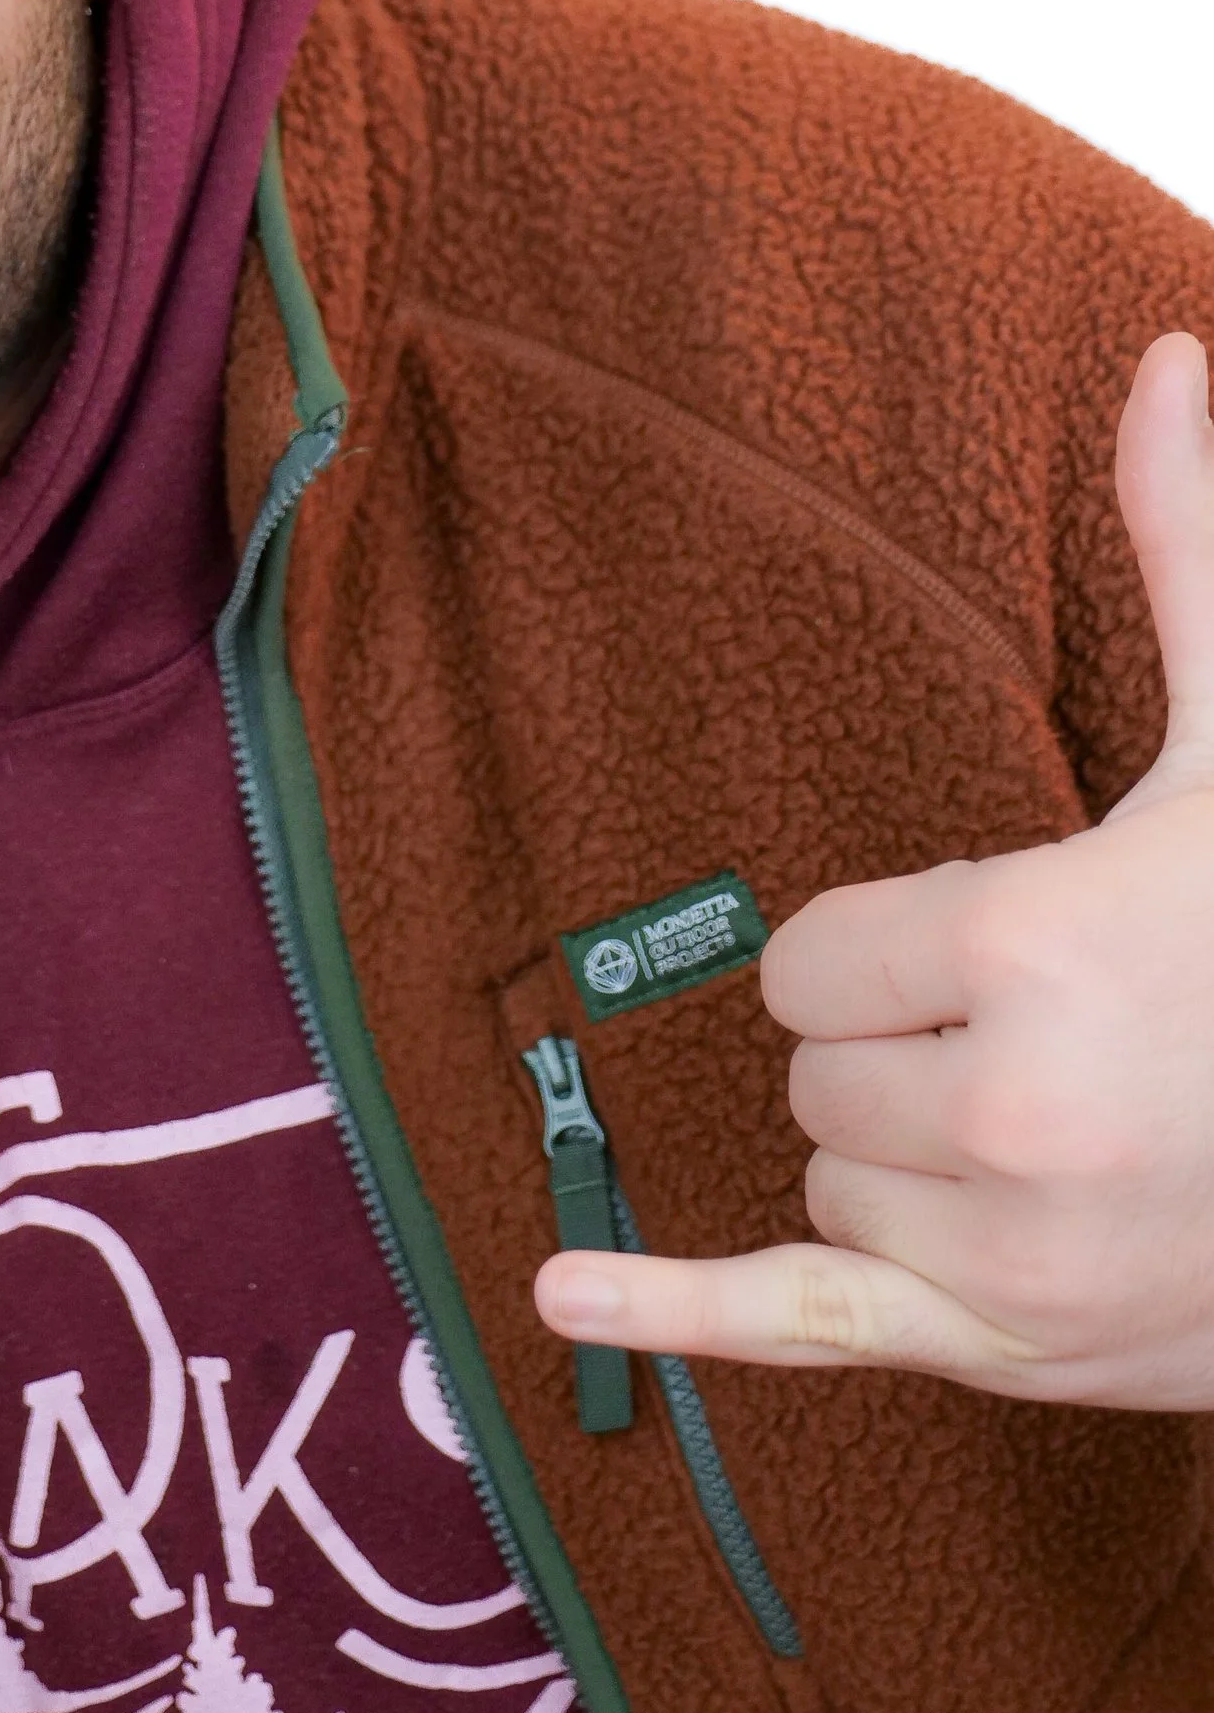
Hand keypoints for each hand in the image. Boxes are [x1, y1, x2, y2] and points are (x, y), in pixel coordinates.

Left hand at [535, 331, 1213, 1409]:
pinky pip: (803, 1330)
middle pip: (815, 1066)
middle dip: (902, 1046)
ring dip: (907, 1154)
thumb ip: (1191, 561)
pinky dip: (678, 1316)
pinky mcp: (1014, 1353)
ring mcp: (1009, 1256)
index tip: (995, 954)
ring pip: (830, 1176)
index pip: (813, 958)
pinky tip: (562, 1294)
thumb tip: (1172, 359)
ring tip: (1061, 1133)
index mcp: (1031, 948)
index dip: (890, 950)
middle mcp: (1006, 1114)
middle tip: (1052, 1043)